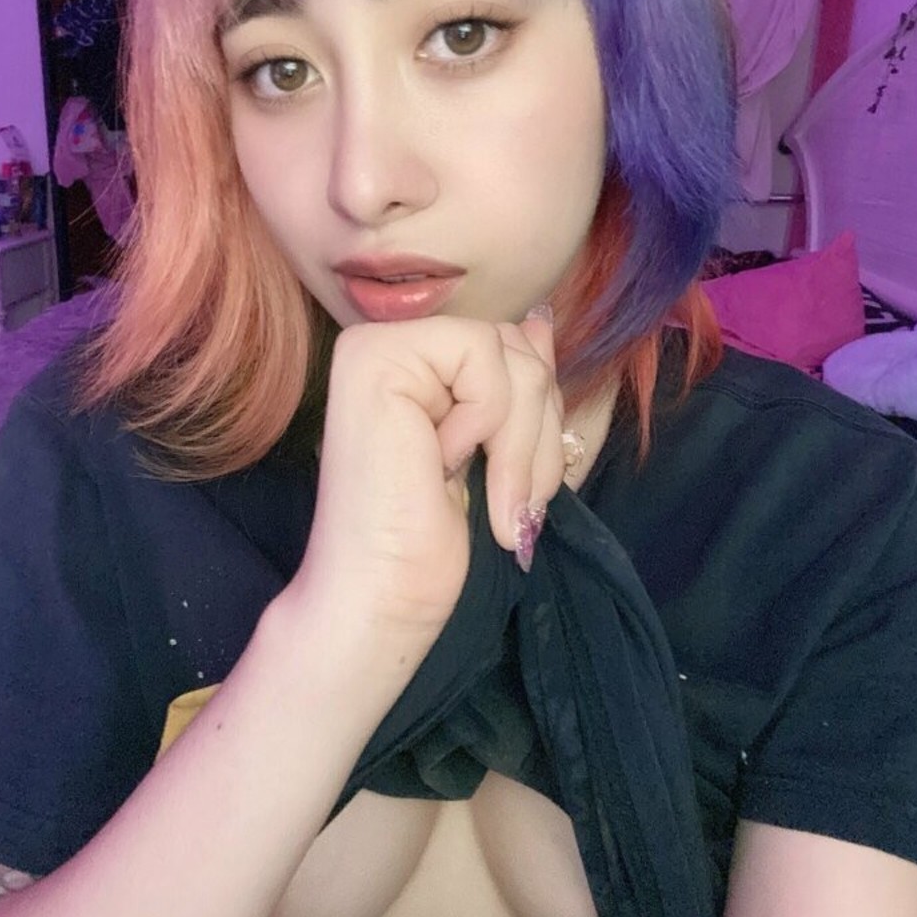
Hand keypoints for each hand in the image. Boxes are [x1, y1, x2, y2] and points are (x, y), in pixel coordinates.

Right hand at [285, 309, 565, 678]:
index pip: (516, 350)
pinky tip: (444, 465)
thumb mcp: (499, 450)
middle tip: (516, 503)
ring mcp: (376, 347)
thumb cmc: (433, 542)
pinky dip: (488, 422)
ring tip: (497, 499)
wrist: (386, 596)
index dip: (541, 417)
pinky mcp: (374, 357)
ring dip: (523, 442)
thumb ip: (516, 382)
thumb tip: (541, 320)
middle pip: (520, 347)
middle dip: (541, 432)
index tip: (522, 488)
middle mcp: (389, 345)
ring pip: (512, 354)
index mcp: (415, 365)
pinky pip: (483, 358)